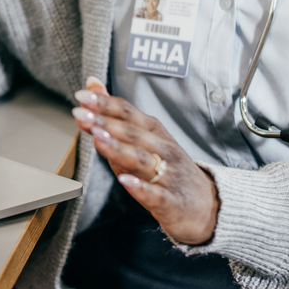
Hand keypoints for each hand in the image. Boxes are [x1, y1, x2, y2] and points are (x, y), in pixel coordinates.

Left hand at [73, 79, 219, 245]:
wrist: (208, 204)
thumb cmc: (167, 168)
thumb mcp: (142, 138)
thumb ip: (113, 115)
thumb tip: (92, 85)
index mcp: (153, 132)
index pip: (128, 113)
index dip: (105, 104)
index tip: (82, 96)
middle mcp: (162, 149)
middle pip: (133, 133)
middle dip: (105, 123)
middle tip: (81, 114)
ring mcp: (168, 175)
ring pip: (142, 160)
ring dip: (118, 148)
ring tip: (97, 139)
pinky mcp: (171, 201)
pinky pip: (156, 193)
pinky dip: (140, 187)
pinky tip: (125, 181)